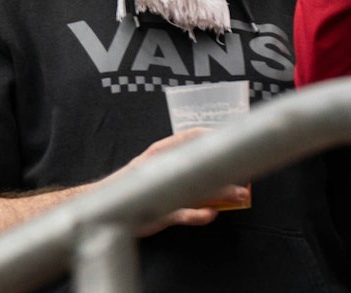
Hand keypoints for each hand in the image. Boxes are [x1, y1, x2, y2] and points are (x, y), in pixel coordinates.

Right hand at [117, 129, 247, 232]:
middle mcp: (158, 167)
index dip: (211, 136)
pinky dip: (198, 215)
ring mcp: (156, 189)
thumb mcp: (153, 172)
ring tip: (240, 194)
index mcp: (158, 154)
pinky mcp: (157, 212)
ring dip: (220, 191)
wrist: (102, 205)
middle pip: (195, 162)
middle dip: (224, 166)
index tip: (234, 138)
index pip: (187, 137)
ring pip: (193, 187)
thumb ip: (176, 169)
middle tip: (248, 171)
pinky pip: (180, 213)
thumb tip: (208, 170)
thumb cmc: (132, 189)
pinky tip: (211, 214)